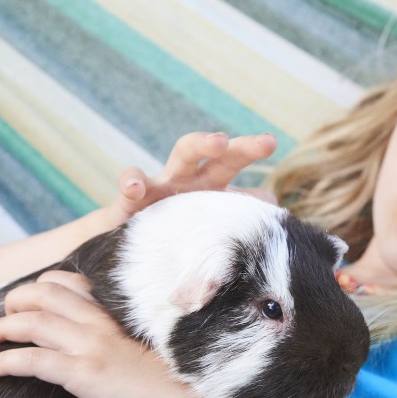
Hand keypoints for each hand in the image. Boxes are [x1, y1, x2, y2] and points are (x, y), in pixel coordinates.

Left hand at [0, 270, 218, 397]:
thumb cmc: (189, 385)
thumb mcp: (160, 350)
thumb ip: (134, 341)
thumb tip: (121, 350)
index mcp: (120, 314)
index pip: (73, 282)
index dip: (44, 287)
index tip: (30, 301)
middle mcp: (103, 323)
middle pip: (44, 294)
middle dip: (15, 301)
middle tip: (1, 318)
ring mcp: (93, 346)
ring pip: (32, 322)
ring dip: (0, 328)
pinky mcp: (85, 375)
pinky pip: (32, 360)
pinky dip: (3, 361)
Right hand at [105, 131, 277, 227]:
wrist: (123, 256)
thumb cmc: (170, 242)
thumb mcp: (205, 233)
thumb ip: (235, 219)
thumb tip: (273, 207)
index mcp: (211, 188)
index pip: (236, 164)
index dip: (253, 150)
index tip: (270, 143)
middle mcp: (190, 181)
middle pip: (219, 155)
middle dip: (242, 146)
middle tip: (265, 143)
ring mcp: (160, 187)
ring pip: (182, 155)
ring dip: (200, 144)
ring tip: (219, 141)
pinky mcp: (128, 202)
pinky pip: (130, 184)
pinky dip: (131, 181)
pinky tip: (135, 187)